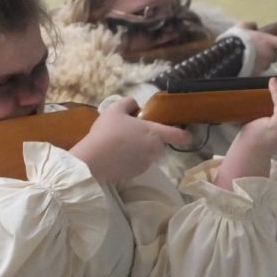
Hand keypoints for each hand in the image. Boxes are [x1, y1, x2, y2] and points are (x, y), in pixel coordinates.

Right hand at [69, 98, 191, 183]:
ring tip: (123, 143)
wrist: (93, 160)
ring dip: (142, 148)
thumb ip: (129, 103)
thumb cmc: (107, 132)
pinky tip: (118, 154)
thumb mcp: (115, 109)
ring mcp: (147, 163)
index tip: (182, 132)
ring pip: (150, 153)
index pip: (179, 136)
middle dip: (153, 138)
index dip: (184, 134)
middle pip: (162, 143)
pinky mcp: (137, 173)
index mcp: (155, 133)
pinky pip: (139, 163)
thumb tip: (135, 106)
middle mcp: (155, 150)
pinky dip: (133, 159)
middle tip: (136, 132)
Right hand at [235, 22, 276, 73]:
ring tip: (246, 58)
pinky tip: (243, 65)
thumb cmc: (235, 39)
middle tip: (255, 50)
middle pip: (273, 56)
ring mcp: (263, 66)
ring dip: (259, 61)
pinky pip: (257, 71)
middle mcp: (269, 55)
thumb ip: (250, 25)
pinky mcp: (256, 75)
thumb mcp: (242, 26)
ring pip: (264, 64)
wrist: (226, 55)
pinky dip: (252, 68)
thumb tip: (254, 26)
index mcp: (268, 41)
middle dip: (267, 54)